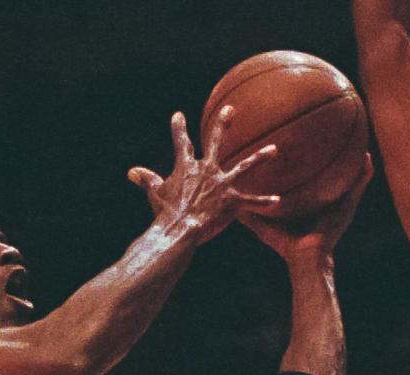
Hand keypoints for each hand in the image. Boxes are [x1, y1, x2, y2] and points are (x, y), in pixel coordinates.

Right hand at [127, 107, 279, 244]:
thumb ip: (146, 180)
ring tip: (273, 149)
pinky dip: (263, 202)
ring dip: (260, 157)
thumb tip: (132, 171)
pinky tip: (277, 201)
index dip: (178, 128)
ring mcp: (222, 184)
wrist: (181, 230)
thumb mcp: (154, 194)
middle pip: (215, 140)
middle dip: (222, 123)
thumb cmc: (166, 213)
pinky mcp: (233, 201)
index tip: (178, 115)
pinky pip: (251, 201)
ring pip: (244, 166)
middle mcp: (206, 169)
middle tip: (230, 109)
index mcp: (186, 167)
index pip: (180, 142)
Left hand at [239, 153, 372, 258]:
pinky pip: (360, 186)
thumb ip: (251, 213)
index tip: (306, 148)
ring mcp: (340, 205)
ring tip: (360, 142)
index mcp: (311, 207)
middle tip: (335, 136)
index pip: (312, 184)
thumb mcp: (266, 225)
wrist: (306, 258)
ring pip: (351, 178)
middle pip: (333, 178)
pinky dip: (366, 172)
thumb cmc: (287, 245)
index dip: (309, 169)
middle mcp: (327, 203)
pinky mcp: (348, 207)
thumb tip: (233, 203)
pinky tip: (368, 156)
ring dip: (356, 162)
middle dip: (335, 160)